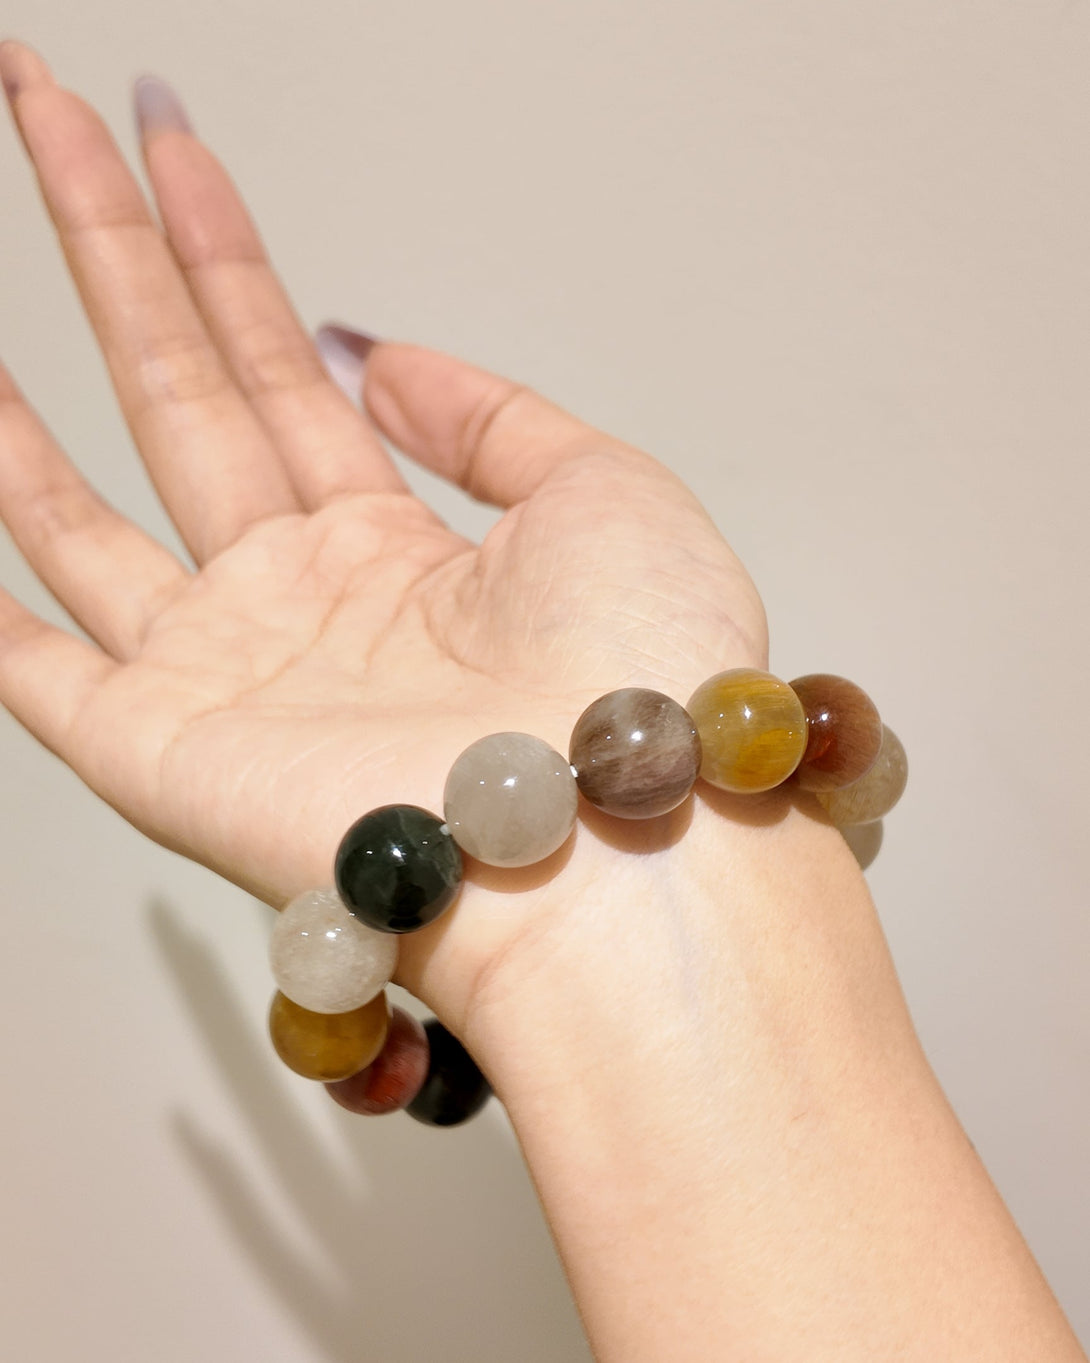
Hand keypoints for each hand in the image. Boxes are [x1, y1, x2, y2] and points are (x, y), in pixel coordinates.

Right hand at [0, 42, 763, 1032]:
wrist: (612, 836)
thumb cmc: (637, 675)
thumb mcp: (599, 488)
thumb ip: (485, 416)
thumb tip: (375, 356)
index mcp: (398, 548)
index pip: (280, 368)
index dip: (220, 252)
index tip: (167, 140)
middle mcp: (300, 602)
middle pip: (178, 395)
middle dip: (112, 254)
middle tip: (45, 113)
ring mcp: (223, 672)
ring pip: (81, 515)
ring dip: (16, 409)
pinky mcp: (158, 753)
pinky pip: (38, 671)